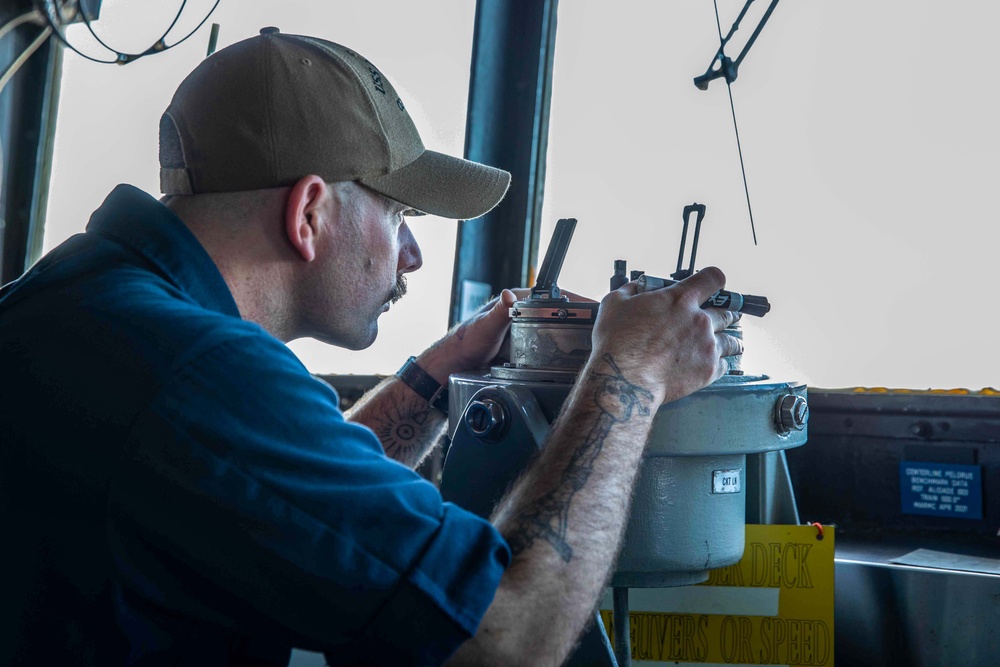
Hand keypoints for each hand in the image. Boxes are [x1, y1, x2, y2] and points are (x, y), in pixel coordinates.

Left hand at [417, 287, 595, 382]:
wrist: (456, 365)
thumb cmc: (466, 342)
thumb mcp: (485, 327)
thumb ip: (499, 312)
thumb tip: (508, 295)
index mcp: (518, 301)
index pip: (554, 297)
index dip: (576, 301)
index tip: (594, 307)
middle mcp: (524, 313)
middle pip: (560, 314)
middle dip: (581, 320)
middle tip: (600, 328)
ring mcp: (527, 331)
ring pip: (556, 332)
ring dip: (573, 338)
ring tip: (593, 345)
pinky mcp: (526, 347)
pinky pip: (548, 347)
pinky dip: (561, 352)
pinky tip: (572, 360)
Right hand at [590, 267, 741, 404]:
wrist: (625, 379)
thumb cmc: (618, 342)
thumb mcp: (615, 303)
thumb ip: (632, 290)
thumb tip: (638, 287)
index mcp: (680, 299)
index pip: (712, 279)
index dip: (714, 280)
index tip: (714, 285)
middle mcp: (700, 320)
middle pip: (728, 313)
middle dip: (727, 314)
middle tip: (724, 318)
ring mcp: (707, 346)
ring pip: (732, 341)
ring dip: (730, 340)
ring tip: (730, 343)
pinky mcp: (708, 370)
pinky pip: (724, 365)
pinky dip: (720, 364)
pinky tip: (714, 364)